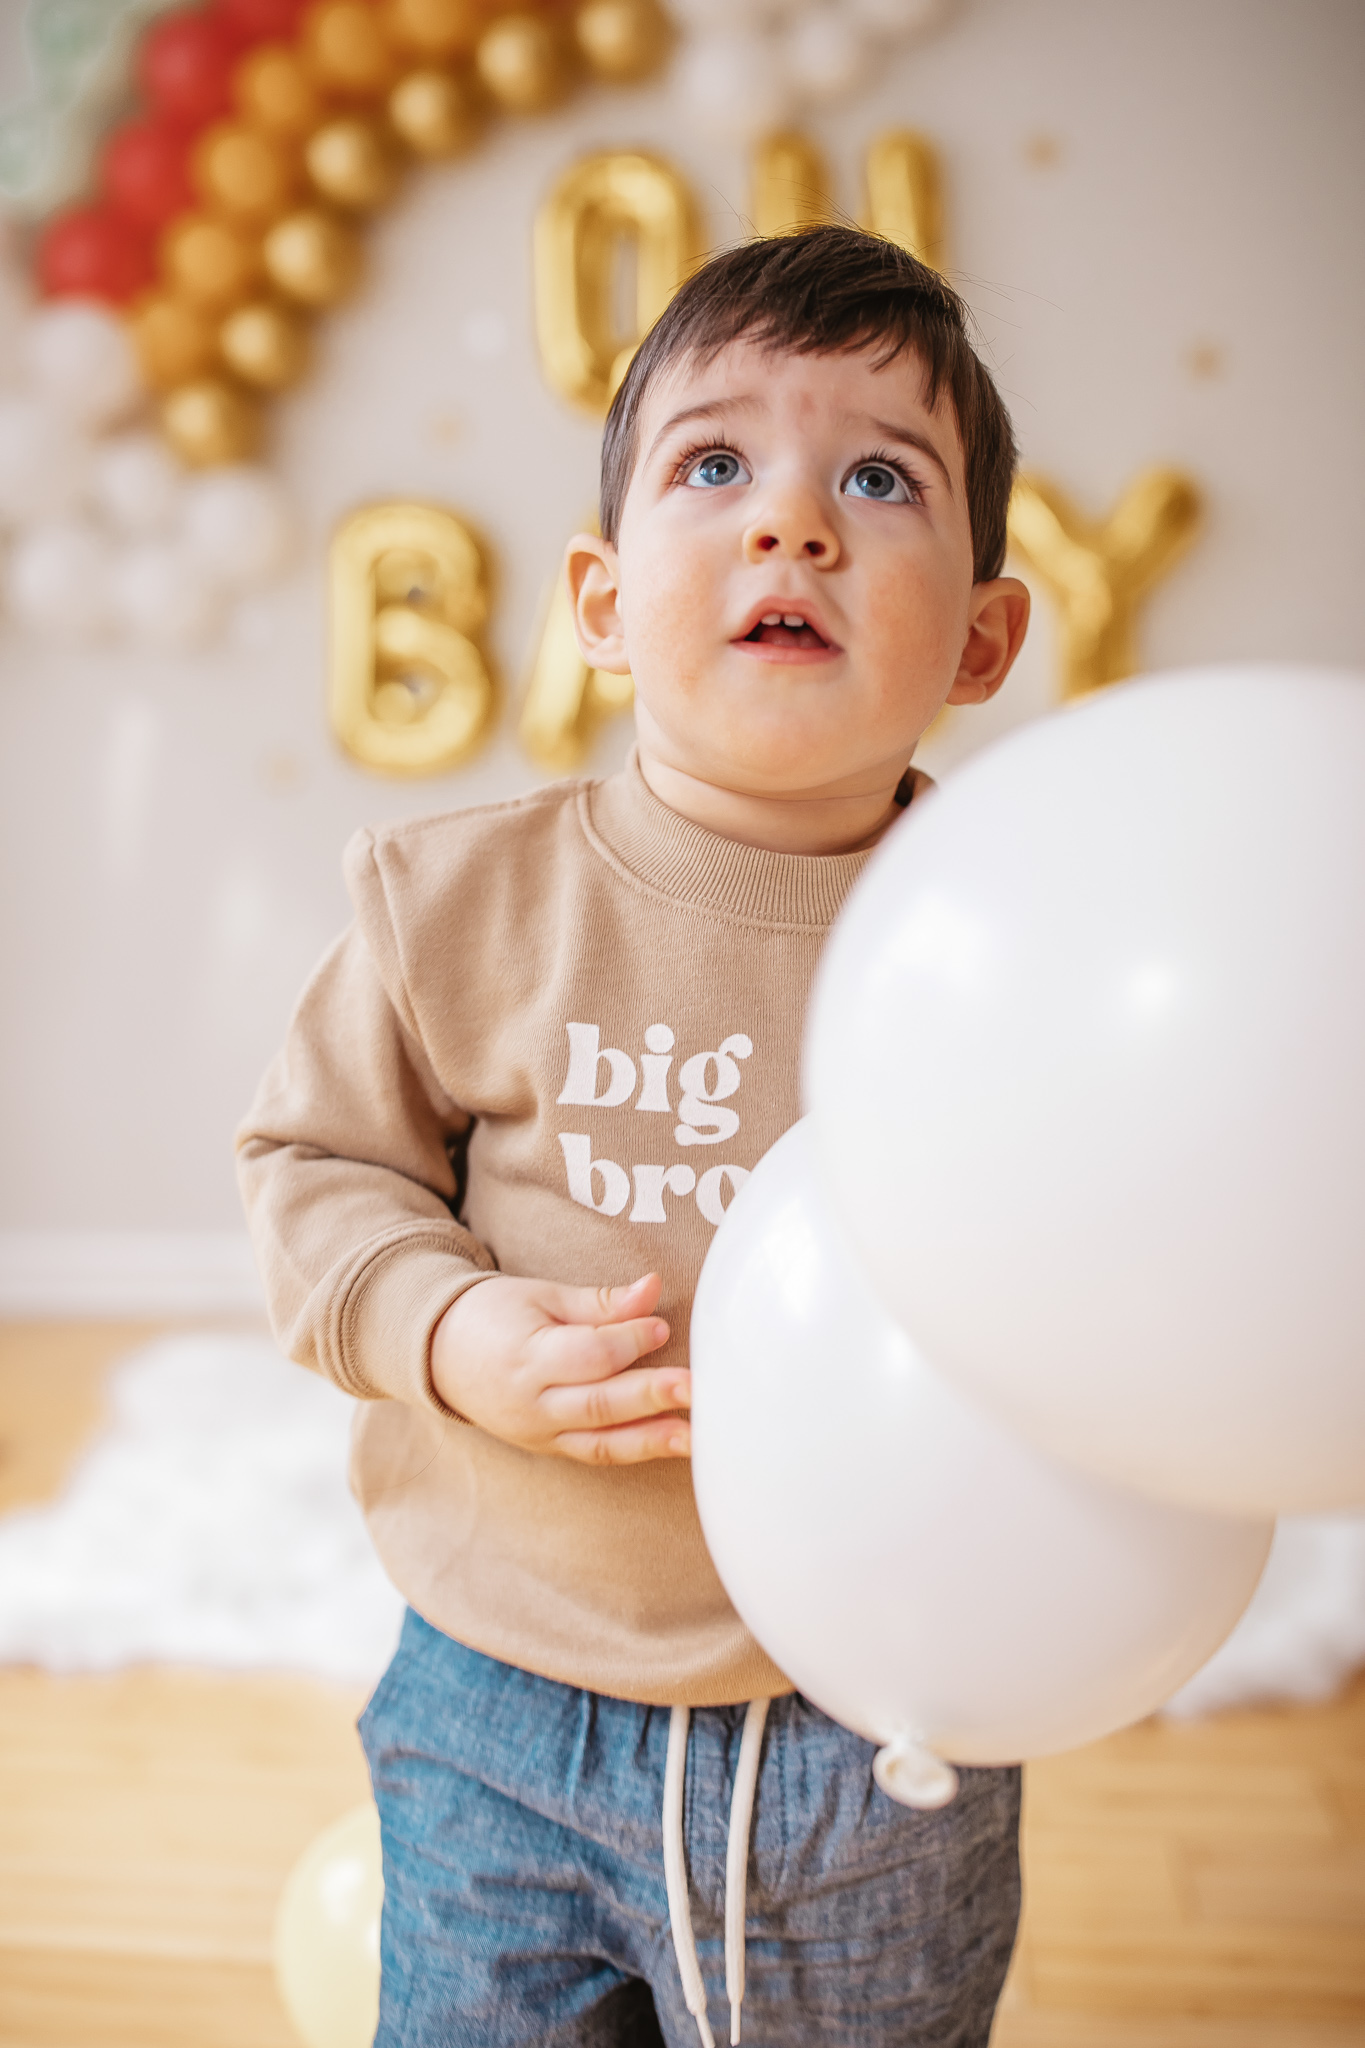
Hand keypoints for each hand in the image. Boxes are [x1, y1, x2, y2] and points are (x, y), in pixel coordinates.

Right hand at [430, 1272, 688, 1463]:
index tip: (663, 1327)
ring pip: (602, 1442)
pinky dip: (636, 1449)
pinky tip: (673, 1442)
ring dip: (653, 1440)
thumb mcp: (542, 1296)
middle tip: (696, 1387)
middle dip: (650, 1397)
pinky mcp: (550, 1448)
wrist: (439, 1355)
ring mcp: (540, 1432)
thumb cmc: (494, 1315)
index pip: (588, 1354)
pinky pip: (598, 1453)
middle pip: (599, 1404)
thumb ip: (600, 1302)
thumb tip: (652, 1288)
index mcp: (526, 1356)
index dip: (628, 1340)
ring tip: (696, 1436)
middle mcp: (532, 1403)